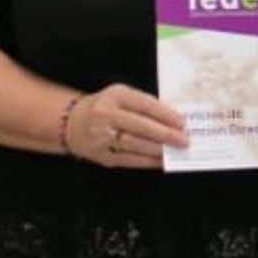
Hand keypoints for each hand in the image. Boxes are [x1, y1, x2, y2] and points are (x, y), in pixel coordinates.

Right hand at [68, 84, 186, 168]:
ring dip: (158, 149)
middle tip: (184, 140)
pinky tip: (161, 161)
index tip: (182, 122)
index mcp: (115, 96)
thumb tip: (173, 119)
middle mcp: (106, 115)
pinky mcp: (103, 155)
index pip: (144, 105)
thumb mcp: (122, 96)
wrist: (73, 123)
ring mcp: (102, 137)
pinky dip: (148, 161)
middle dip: (165, 134)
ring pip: (135, 145)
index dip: (165, 114)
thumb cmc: (106, 107)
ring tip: (175, 151)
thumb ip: (144, 104)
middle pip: (140, 126)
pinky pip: (129, 160)